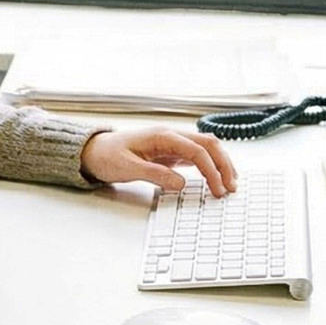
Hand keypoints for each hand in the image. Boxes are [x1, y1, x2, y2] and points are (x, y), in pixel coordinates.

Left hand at [81, 127, 236, 196]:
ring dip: (221, 164)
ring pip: (206, 148)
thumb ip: (154, 175)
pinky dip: (210, 166)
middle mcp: (171, 135)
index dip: (211, 170)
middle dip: (224, 165)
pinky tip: (217, 178)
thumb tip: (180, 183)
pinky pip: (197, 156)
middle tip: (232, 187)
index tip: (218, 189)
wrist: (94, 151)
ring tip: (230, 184)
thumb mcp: (126, 168)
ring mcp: (172, 143)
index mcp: (162, 136)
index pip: (196, 150)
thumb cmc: (107, 156)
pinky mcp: (171, 152)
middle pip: (209, 145)